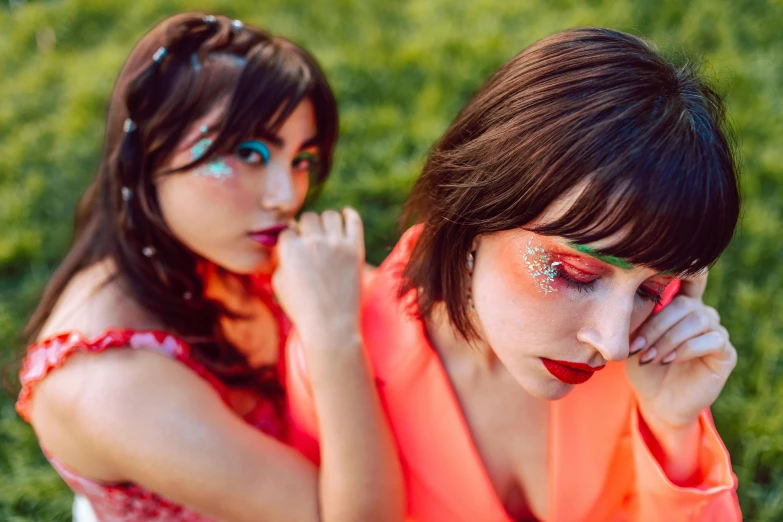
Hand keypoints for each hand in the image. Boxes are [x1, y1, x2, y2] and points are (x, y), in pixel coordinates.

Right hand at [272, 208, 364, 347]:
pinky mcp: (355, 249)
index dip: (291, 239)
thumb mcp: (279, 284)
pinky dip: (349, 215)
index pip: (288, 229)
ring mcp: (336, 244)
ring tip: (328, 233)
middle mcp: (313, 242)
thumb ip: (279, 260)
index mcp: (290, 250)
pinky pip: (353, 220)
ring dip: (326, 222)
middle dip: (308, 228)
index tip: (296, 246)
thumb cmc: (302, 308)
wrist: (330, 326)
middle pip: (308, 218)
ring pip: (330, 215)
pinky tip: (346, 216)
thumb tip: (282, 245)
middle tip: (312, 241)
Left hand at [625, 273, 736, 428]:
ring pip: (698, 319)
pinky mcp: (726, 353)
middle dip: (656, 325)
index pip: (686, 281)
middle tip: (636, 346)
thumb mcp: (633, 336)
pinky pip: (712, 340)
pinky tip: (668, 360)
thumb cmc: (642, 364)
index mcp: (680, 304)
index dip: (678, 276)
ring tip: (649, 356)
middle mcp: (702, 313)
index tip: (654, 284)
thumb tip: (618, 294)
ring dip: (668, 338)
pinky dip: (686, 348)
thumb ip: (635, 314)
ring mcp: (716, 331)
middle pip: (685, 304)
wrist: (656, 399)